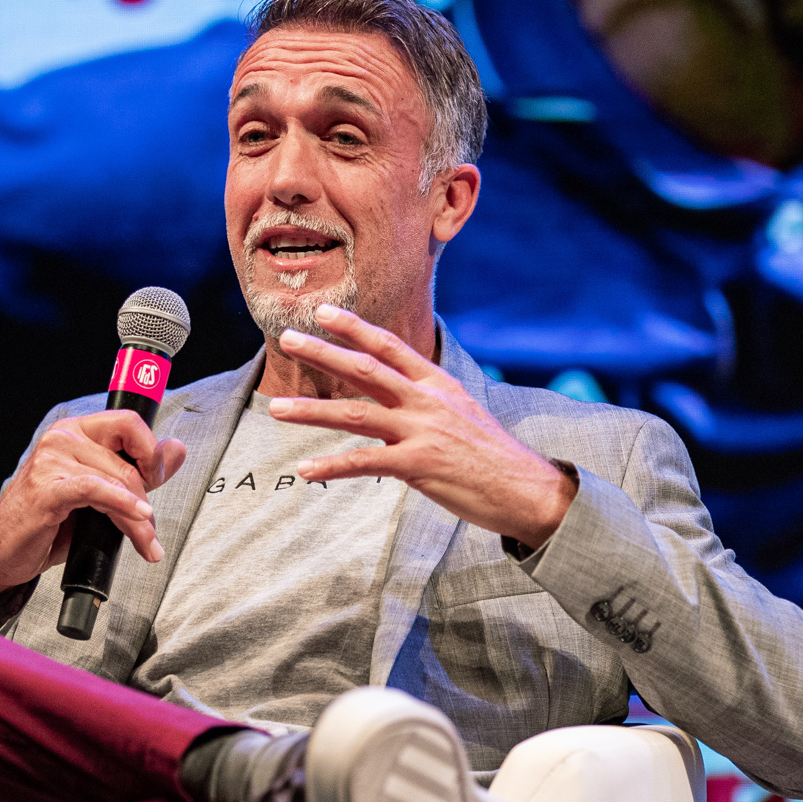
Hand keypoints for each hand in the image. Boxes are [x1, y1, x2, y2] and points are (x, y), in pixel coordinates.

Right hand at [0, 410, 186, 616]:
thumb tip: (177, 450)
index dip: (151, 451)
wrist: (4, 553)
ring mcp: (50, 460)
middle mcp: (62, 437)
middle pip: (127, 460)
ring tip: (146, 542)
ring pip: (116, 480)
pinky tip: (138, 518)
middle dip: (148, 498)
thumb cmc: (48, 524)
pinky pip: (95, 490)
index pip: (128, 423)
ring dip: (138, 518)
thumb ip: (137, 470)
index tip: (158, 479)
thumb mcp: (100, 494)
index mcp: (75, 431)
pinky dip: (122, 504)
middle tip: (152, 529)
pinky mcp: (46, 488)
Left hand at [267, 305, 574, 546]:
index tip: (323, 311)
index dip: (354, 327)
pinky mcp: (419, 466)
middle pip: (365, 369)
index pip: (390, 345)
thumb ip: (428, 401)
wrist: (527, 490)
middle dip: (323, 352)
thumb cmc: (492, 456)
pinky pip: (365, 463)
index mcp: (437, 384)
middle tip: (287, 339)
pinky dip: (332, 467)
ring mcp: (422, 431)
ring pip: (355, 414)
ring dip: (312, 411)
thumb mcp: (462, 414)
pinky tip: (306, 470)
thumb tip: (399, 396)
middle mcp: (427, 401)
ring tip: (276, 409)